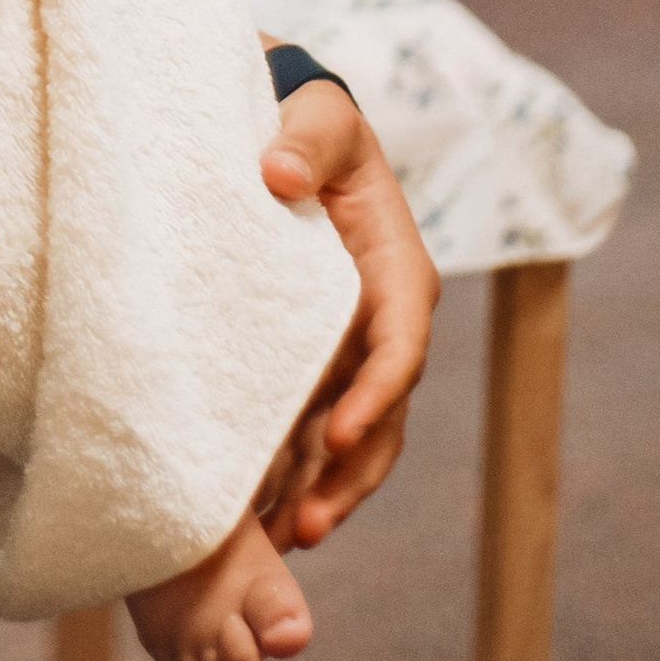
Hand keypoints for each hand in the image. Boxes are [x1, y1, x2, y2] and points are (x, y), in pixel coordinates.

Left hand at [253, 77, 438, 550]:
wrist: (293, 127)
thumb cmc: (312, 121)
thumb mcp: (316, 118)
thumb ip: (304, 142)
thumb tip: (278, 173)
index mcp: (398, 270)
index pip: (399, 344)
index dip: (375, 393)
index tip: (342, 432)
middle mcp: (386, 320)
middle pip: (383, 413)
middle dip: (351, 474)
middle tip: (305, 525)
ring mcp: (354, 347)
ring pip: (354, 437)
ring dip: (325, 489)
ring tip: (280, 542)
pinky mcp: (319, 358)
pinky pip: (316, 425)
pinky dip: (297, 469)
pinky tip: (260, 516)